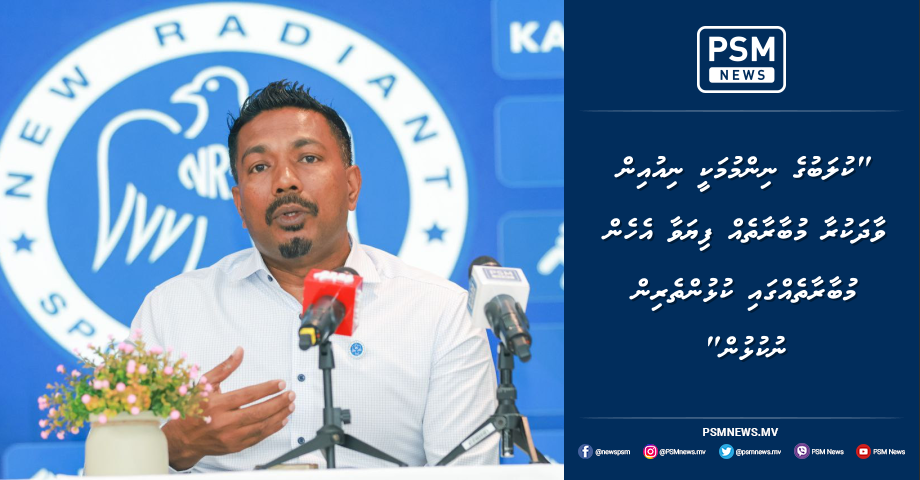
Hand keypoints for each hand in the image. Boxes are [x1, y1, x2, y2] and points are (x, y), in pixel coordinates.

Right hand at [162, 347, 294, 470]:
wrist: (181, 439)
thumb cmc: (192, 408)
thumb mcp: (204, 385)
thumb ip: (224, 368)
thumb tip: (239, 351)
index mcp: (216, 405)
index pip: (247, 395)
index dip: (267, 389)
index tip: (281, 383)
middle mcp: (223, 422)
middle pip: (258, 412)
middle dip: (278, 403)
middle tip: (291, 395)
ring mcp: (229, 437)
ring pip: (260, 426)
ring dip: (279, 415)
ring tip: (290, 406)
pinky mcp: (234, 447)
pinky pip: (257, 438)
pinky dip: (271, 429)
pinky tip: (281, 420)